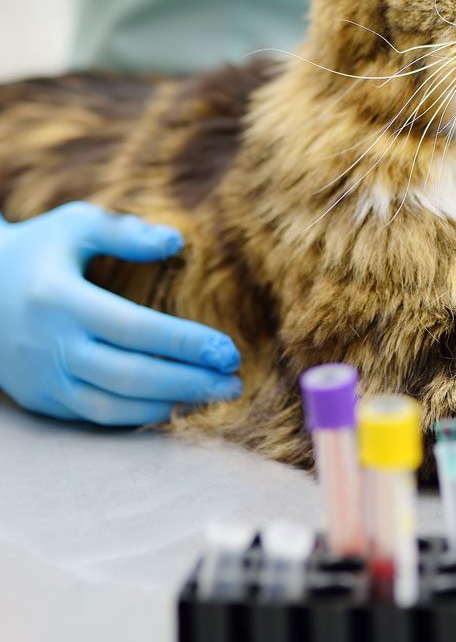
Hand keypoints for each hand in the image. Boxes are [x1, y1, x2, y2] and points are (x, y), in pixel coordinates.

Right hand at [0, 202, 241, 424]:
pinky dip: (137, 415)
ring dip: (168, 406)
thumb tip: (176, 241)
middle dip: (188, 383)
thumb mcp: (73, 225)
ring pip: (112, 406)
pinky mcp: (40, 399)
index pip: (135, 329)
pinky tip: (175, 404)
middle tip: (234, 384)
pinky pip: (94, 416)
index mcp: (60, 299)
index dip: (185, 343)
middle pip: (130, 375)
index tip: (228, 351)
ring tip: (214, 397)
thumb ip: (125, 233)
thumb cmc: (35, 250)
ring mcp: (42, 378)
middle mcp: (50, 344)